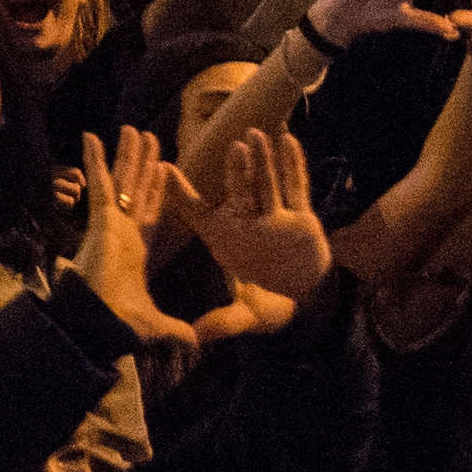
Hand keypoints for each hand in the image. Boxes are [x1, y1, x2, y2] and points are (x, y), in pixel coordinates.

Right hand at [68, 132, 188, 351]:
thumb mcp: (158, 323)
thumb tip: (196, 343)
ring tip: (132, 128)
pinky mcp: (100, 219)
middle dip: (142, 164)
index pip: (150, 212)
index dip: (155, 191)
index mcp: (136, 249)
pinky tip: (92, 136)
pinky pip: (100, 183)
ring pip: (121, 180)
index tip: (162, 170)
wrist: (101, 320)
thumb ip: (176, 329)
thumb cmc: (122, 321)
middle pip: (136, 189)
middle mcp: (123, 231)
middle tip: (149, 138)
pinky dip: (94, 160)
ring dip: (125, 154)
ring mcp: (111, 223)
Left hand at [157, 128, 331, 311]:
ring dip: (264, 160)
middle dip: (237, 171)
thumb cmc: (271, 307)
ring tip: (258, 134)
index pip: (198, 214)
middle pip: (239, 192)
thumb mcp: (248, 315)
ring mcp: (275, 218)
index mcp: (226, 242)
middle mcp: (248, 225)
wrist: (307, 304)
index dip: (180, 194)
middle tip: (233, 146)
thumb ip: (224, 322)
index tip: (163, 168)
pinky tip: (290, 141)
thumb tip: (196, 336)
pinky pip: (297, 187)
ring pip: (267, 183)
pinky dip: (294, 165)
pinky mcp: (301, 219)